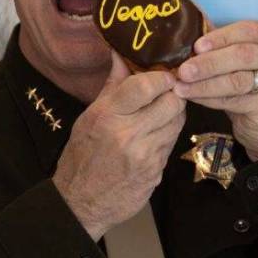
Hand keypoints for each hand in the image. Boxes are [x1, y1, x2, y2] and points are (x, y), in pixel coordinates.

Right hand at [53, 52, 186, 240]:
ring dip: (174, 114)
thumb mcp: (90, 117)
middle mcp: (129, 135)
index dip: (162, 77)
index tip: (163, 75)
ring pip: (177, 122)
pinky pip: (172, 144)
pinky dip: (168, 135)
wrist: (80, 203)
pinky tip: (155, 135)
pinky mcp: (156, 172)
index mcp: (108, 116)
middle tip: (168, 91)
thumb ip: (112, 85)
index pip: (147, 85)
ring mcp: (146, 156)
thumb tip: (121, 53)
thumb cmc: (81, 156)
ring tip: (161, 112)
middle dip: (174, 94)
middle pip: (172, 102)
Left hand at [174, 20, 257, 160]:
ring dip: (205, 83)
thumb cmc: (249, 82)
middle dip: (209, 63)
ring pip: (237, 80)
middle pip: (243, 55)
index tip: (197, 46)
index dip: (221, 37)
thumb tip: (187, 36)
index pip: (249, 30)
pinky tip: (193, 97)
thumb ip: (222, 45)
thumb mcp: (240, 59)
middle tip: (184, 69)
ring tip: (182, 85)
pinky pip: (236, 100)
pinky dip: (210, 99)